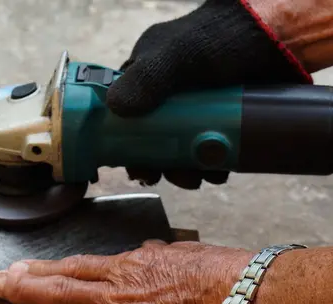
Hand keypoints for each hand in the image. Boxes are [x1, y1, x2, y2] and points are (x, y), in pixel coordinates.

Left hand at [0, 241, 253, 303]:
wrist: (246, 300)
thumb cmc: (218, 273)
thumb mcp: (179, 253)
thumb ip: (152, 253)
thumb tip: (140, 250)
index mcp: (125, 270)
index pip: (72, 267)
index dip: (41, 268)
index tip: (18, 267)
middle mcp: (116, 298)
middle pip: (58, 292)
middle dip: (22, 290)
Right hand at [106, 0, 312, 189]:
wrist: (276, 36)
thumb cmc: (218, 36)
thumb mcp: (175, 53)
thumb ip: (146, 78)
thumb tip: (115, 108)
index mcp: (144, 80)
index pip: (123, 119)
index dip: (124, 145)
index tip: (131, 165)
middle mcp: (166, 100)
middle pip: (151, 142)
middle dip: (155, 165)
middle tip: (161, 176)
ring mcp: (195, 114)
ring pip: (180, 152)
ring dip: (183, 172)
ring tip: (194, 179)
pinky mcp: (221, 124)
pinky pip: (209, 152)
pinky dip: (211, 166)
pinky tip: (217, 171)